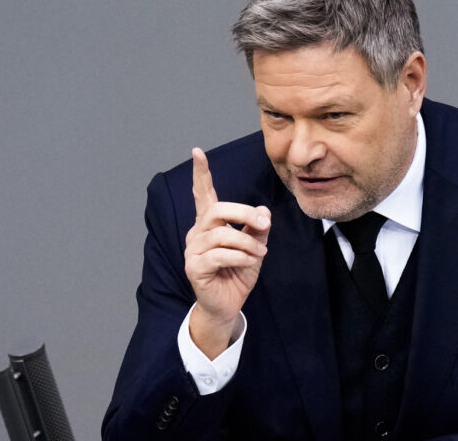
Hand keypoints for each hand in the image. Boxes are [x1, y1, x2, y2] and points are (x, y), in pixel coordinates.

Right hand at [184, 147, 270, 357]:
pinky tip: (250, 263)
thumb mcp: (254, 247)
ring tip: (259, 254)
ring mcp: (193, 250)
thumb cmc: (238, 273)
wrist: (227, 305)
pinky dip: (241, 258)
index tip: (198, 152)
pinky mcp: (194, 267)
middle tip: (265, 224)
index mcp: (210, 223)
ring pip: (223, 235)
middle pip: (219, 210)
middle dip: (245, 214)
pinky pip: (220, 255)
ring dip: (248, 243)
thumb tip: (264, 211)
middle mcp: (197, 232)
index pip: (203, 194)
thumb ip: (257, 228)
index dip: (201, 173)